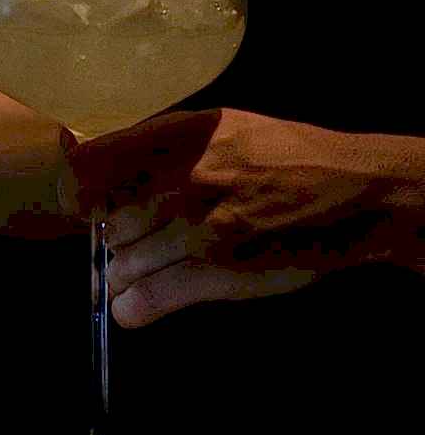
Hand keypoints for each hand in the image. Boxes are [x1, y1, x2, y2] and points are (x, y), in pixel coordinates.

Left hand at [63, 109, 423, 326]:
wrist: (356, 194)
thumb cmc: (283, 156)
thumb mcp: (219, 126)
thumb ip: (157, 142)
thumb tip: (85, 156)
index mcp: (178, 137)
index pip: (88, 166)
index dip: (77, 192)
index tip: (84, 206)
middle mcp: (181, 178)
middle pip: (105, 223)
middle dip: (114, 239)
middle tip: (135, 242)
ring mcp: (197, 228)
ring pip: (120, 265)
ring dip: (125, 276)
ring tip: (147, 271)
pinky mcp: (215, 272)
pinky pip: (145, 300)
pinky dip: (134, 308)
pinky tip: (138, 305)